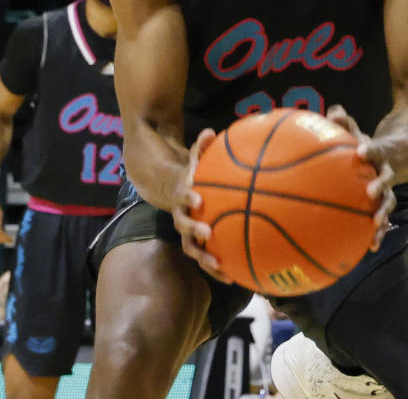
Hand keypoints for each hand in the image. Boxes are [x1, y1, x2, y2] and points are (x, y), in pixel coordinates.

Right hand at [171, 129, 232, 281]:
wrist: (172, 191)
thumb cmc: (191, 173)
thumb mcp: (193, 159)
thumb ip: (201, 148)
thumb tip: (210, 131)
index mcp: (182, 196)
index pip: (183, 197)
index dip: (189, 199)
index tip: (199, 200)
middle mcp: (181, 217)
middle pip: (184, 228)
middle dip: (195, 232)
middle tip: (209, 234)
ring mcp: (188, 233)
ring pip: (192, 249)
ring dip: (205, 259)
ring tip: (221, 268)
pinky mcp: (197, 244)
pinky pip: (205, 258)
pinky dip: (217, 268)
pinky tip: (235, 276)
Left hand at [326, 105, 395, 250]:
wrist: (396, 157)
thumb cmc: (364, 146)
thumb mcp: (356, 133)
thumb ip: (345, 122)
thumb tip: (333, 111)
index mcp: (380, 153)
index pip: (377, 149)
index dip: (371, 150)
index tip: (361, 151)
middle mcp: (387, 171)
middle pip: (387, 179)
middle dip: (380, 186)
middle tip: (371, 193)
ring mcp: (387, 190)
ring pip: (388, 202)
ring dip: (382, 214)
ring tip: (375, 227)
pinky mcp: (383, 205)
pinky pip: (381, 220)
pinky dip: (378, 233)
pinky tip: (371, 248)